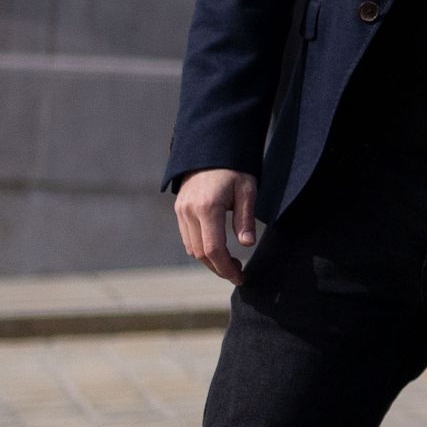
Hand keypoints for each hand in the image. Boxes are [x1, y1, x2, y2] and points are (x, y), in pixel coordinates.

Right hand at [174, 169, 259, 284]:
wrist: (211, 149)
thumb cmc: (235, 169)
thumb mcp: (247, 190)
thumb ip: (245, 218)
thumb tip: (247, 244)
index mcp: (207, 208)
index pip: (213, 249)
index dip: (226, 268)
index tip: (240, 277)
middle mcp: (189, 212)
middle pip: (200, 253)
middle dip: (219, 268)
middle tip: (238, 273)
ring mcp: (181, 211)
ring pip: (191, 248)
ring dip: (209, 260)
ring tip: (230, 262)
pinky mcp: (179, 209)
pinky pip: (187, 237)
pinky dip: (201, 248)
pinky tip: (217, 248)